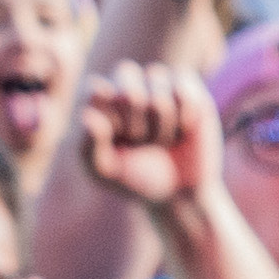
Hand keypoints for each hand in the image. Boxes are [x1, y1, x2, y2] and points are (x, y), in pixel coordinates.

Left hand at [75, 67, 217, 211]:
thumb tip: (88, 116)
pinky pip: (184, 88)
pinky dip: (185, 114)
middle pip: (128, 86)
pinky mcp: (190, 91)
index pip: (98, 90)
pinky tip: (184, 128)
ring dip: (163, 122)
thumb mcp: (104, 171)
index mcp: (99, 101)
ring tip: (163, 139)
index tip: (118, 140)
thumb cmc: (136, 178)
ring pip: (158, 87)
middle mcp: (127, 87)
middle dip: (138, 124)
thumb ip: (90, 146)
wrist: (179, 192)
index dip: (112, 119)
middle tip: (141, 142)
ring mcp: (159, 86)